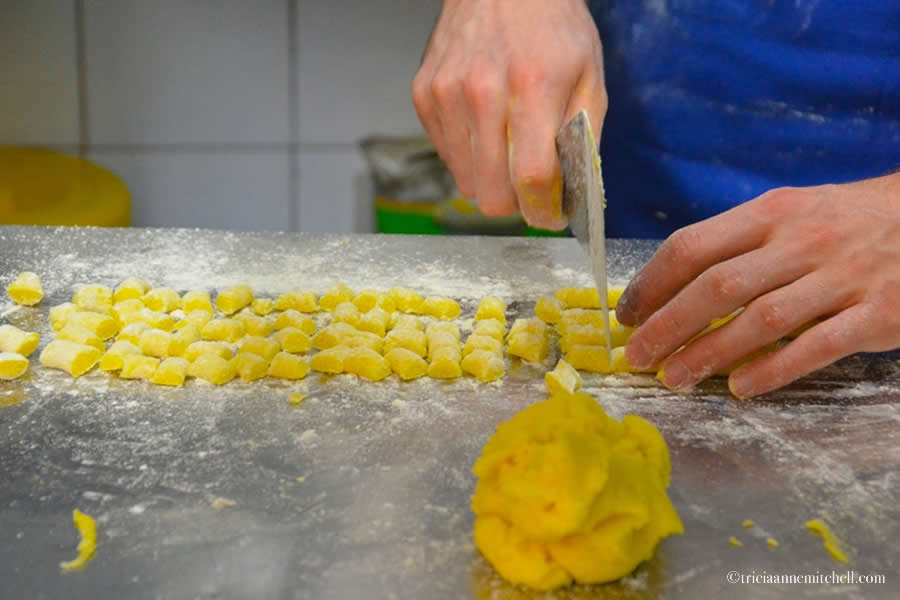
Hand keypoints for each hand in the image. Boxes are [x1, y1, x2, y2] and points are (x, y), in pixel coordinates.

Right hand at [412, 0, 605, 228]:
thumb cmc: (552, 29)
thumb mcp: (590, 76)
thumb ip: (583, 139)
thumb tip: (570, 195)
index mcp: (532, 88)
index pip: (532, 179)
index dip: (543, 210)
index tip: (550, 215)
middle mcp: (482, 92)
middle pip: (491, 193)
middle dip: (514, 202)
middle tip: (529, 186)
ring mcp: (446, 93)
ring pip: (465, 181)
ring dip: (489, 177)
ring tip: (506, 146)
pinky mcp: (424, 94)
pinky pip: (445, 155)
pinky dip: (467, 154)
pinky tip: (483, 126)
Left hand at [615, 174, 899, 397]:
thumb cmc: (847, 222)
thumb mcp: (792, 214)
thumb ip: (739, 244)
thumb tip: (674, 286)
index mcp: (772, 213)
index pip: (693, 246)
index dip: (652, 284)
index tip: (627, 315)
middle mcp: (802, 241)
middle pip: (718, 286)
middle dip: (668, 325)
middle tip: (637, 356)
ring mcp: (842, 277)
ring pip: (761, 320)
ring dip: (710, 353)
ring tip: (675, 378)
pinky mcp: (877, 314)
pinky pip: (816, 347)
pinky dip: (773, 370)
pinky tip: (741, 388)